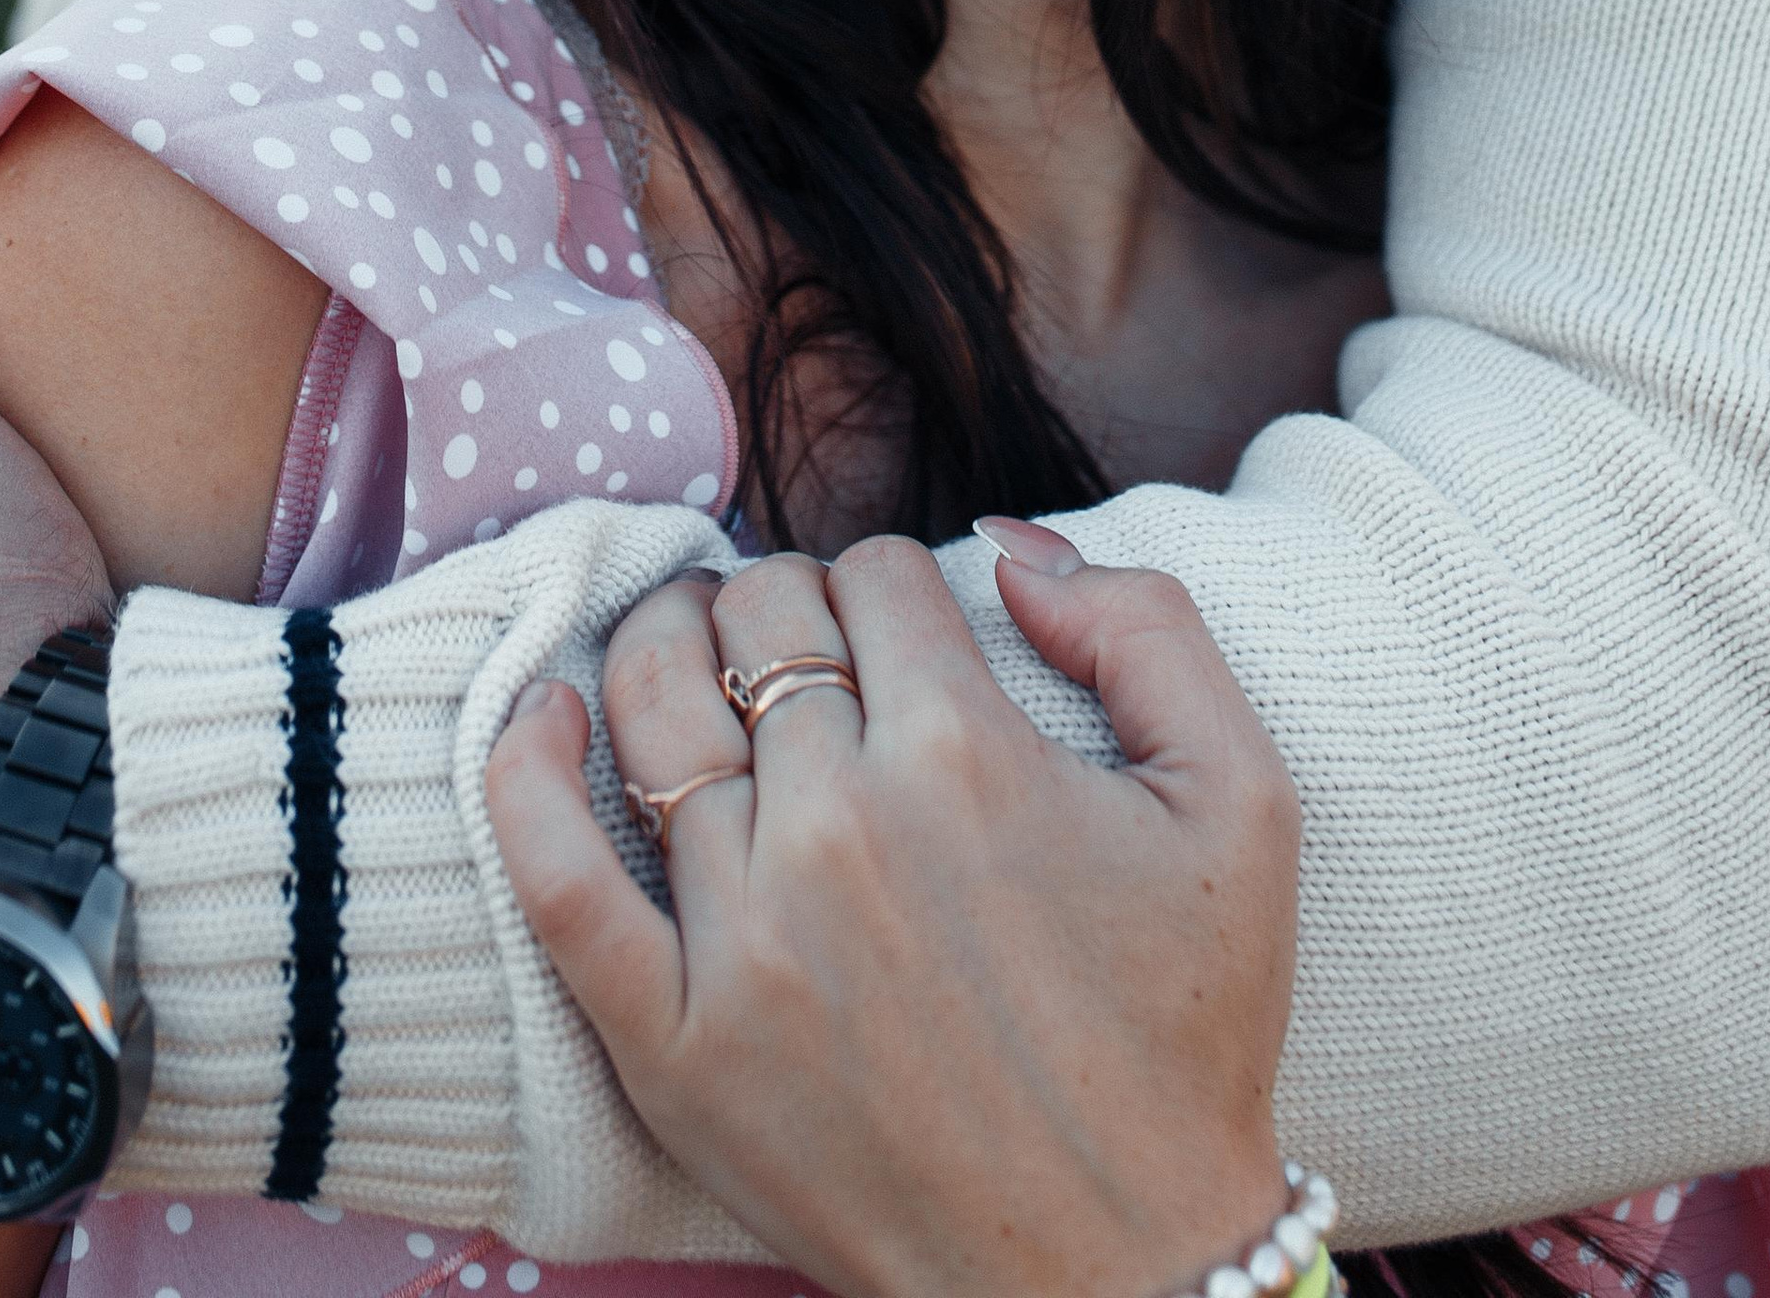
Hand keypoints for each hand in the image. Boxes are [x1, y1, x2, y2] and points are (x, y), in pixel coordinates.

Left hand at [485, 527, 1299, 1297]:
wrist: (1124, 1273)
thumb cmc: (1189, 1036)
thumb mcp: (1244, 800)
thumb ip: (1147, 622)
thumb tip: (1007, 544)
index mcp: (969, 752)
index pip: (877, 574)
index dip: (892, 582)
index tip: (904, 633)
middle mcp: (843, 826)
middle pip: (763, 621)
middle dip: (784, 604)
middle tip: (801, 645)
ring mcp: (746, 938)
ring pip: (659, 708)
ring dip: (665, 644)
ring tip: (685, 648)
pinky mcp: (673, 1047)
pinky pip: (559, 879)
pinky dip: (525, 777)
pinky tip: (538, 715)